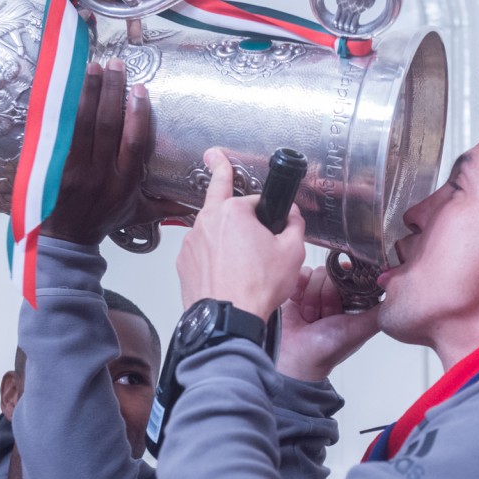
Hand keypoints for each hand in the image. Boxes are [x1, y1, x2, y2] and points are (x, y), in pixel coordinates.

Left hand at [40, 59, 184, 243]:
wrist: (67, 239)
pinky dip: (64, 109)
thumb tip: (198, 202)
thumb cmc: (105, 221)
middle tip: (115, 65)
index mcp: (125, 182)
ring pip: (82, 125)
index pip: (134, 143)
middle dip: (111, 92)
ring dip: (87, 93)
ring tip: (93, 67)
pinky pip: (60, 132)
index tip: (139, 89)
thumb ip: (168, 205)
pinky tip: (67, 88)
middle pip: (107, 126)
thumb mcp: (140, 214)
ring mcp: (76, 169)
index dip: (137, 114)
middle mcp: (101, 173)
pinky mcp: (55, 165)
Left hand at [176, 147, 305, 320]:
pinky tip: (227, 273)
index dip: (265, 209)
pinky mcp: (183, 264)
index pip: (251, 198)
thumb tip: (293, 216)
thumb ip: (295, 225)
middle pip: (221, 203)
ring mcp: (191, 244)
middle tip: (215, 158)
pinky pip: (200, 253)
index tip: (235, 176)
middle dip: (224, 190)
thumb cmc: (256, 288)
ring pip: (210, 231)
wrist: (229, 320)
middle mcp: (206, 222)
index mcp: (233, 211)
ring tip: (240, 261)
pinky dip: (211, 258)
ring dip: (223, 237)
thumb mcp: (292, 252)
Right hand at [276, 265, 379, 380]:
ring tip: (311, 317)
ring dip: (312, 297)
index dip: (350, 282)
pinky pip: (302, 273)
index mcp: (355, 302)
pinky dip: (299, 288)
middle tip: (326, 316)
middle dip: (328, 295)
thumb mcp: (359, 330)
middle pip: (335, 272)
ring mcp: (318, 291)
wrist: (296, 358)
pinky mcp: (299, 290)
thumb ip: (378, 313)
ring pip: (318, 273)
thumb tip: (397, 296)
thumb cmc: (328, 349)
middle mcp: (338, 295)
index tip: (344, 297)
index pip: (357, 275)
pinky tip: (299, 305)